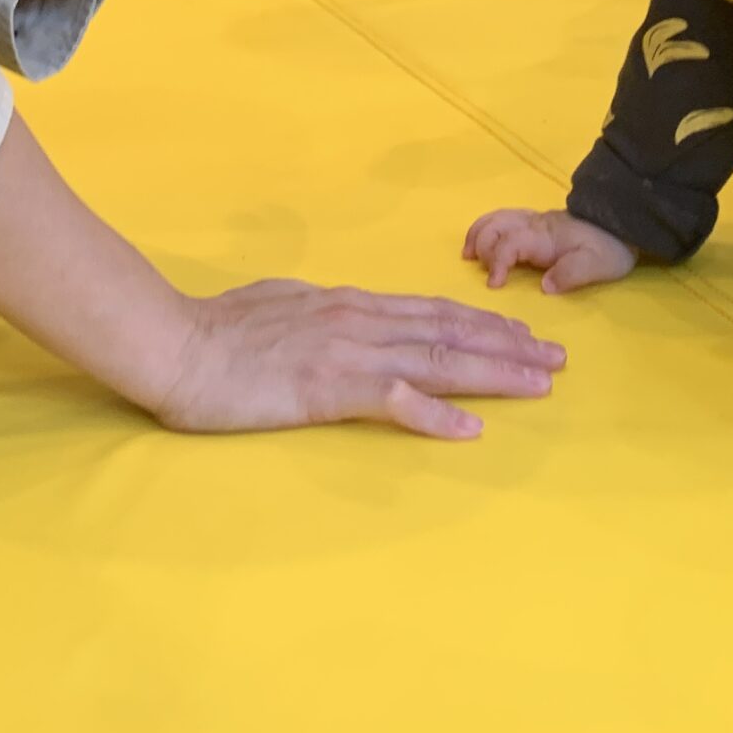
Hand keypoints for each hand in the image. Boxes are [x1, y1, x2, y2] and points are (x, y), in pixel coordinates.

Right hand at [152, 280, 564, 440]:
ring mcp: (347, 351)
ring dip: (494, 371)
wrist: (175, 344)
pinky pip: (393, 401)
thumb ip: (315, 312)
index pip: (430, 310)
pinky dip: (435, 414)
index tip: (522, 331)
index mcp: (348, 303)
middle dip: (509, 343)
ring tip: (538, 382)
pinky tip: (470, 429)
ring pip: (437, 359)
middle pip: (449, 330)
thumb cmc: (216, 329)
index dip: (481, 320)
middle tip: (558, 357)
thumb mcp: (278, 304)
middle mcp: (359, 319)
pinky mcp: (327, 387)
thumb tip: (333, 313)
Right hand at [464, 208, 637, 293]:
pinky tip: (480, 244)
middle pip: (495, 226)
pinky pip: (501, 219)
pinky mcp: (534, 223)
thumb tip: (545, 287)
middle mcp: (533, 224)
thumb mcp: (598, 265)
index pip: (510, 243)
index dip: (497, 262)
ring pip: (495, 219)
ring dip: (478, 235)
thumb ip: (572, 274)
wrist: (623, 223)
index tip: (494, 285)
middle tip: (479, 271)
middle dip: (481, 247)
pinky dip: (485, 229)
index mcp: (544, 236)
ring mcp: (532, 220)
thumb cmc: (609, 248)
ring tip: (468, 256)